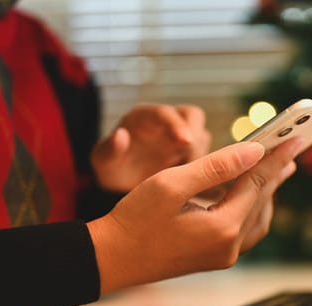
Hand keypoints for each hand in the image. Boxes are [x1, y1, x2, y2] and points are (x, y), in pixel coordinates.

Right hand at [87, 139, 300, 293]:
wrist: (111, 258)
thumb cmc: (134, 219)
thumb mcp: (172, 183)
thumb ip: (217, 166)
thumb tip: (255, 151)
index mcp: (222, 228)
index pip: (257, 183)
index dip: (276, 157)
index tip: (295, 138)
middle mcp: (229, 247)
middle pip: (261, 201)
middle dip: (275, 173)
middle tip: (290, 151)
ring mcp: (223, 256)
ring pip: (257, 218)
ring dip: (265, 191)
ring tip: (275, 170)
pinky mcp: (214, 258)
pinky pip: (245, 230)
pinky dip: (251, 208)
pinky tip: (249, 195)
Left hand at [91, 104, 210, 191]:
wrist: (123, 187)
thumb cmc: (112, 169)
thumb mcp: (103, 163)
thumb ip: (109, 150)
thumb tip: (120, 135)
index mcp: (145, 117)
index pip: (165, 113)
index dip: (177, 124)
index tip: (185, 141)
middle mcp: (167, 121)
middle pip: (193, 116)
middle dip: (195, 138)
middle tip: (190, 165)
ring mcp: (182, 136)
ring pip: (203, 137)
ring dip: (201, 156)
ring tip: (188, 180)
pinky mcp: (193, 151)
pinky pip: (208, 154)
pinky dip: (206, 168)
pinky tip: (196, 185)